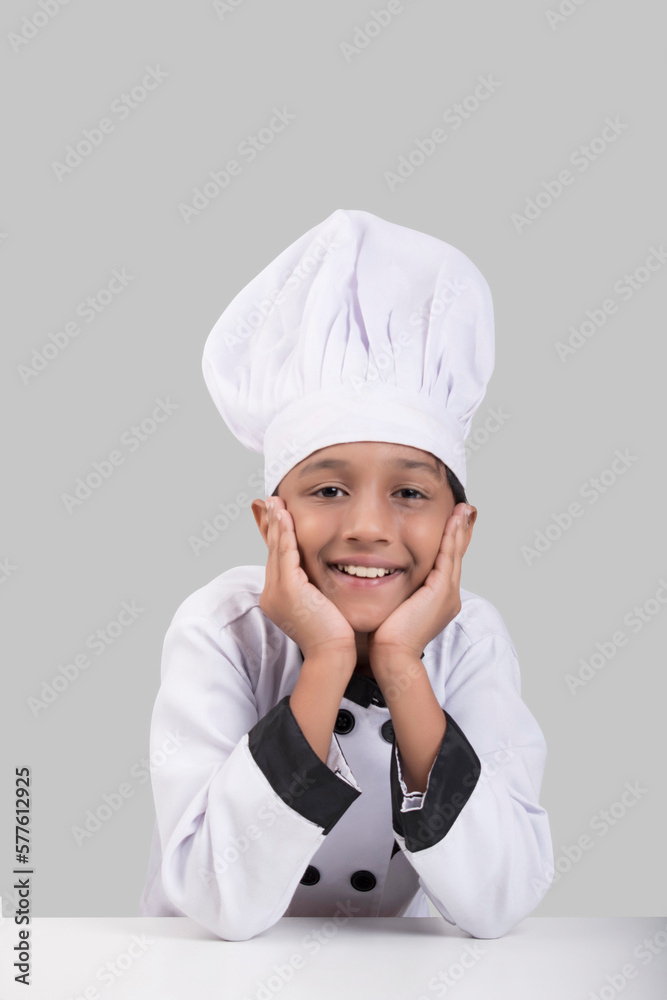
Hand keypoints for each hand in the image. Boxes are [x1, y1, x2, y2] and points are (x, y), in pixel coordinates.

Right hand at [259, 497, 356, 662]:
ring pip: (275, 549)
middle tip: (272, 500)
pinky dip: (285, 533)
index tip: (278, 515)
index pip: (276, 560)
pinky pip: (285, 554)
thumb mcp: (320, 605)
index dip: (275, 536)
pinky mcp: (288, 590)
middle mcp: (271, 594)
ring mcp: (277, 592)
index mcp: (277, 598)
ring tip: (276, 502)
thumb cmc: (334, 635)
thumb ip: (315, 589)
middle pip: (271, 551)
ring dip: (276, 522)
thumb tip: (320, 578)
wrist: (333, 655)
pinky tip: (286, 516)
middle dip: (271, 524)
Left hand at [367, 503, 474, 664]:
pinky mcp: (441, 591)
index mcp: (438, 601)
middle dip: (460, 531)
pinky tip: (452, 520)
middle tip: (463, 508)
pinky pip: (448, 557)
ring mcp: (447, 594)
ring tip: (461, 508)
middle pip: (456, 556)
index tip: (451, 522)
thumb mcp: (394, 607)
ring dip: (458, 528)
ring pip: (455, 553)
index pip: (446, 564)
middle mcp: (448, 596)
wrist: (392, 656)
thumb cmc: (386, 638)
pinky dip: (451, 537)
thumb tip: (381, 578)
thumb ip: (395, 592)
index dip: (450, 542)